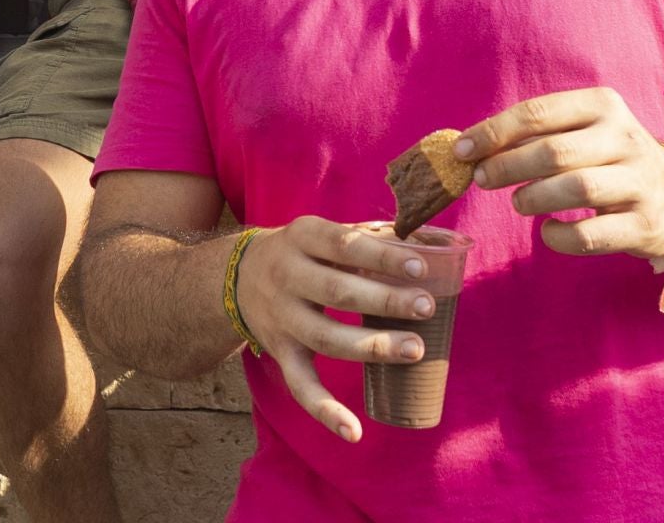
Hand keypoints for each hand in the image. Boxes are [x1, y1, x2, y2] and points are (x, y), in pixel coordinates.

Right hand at [232, 217, 444, 442]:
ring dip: (371, 348)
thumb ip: (368, 236)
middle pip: (337, 293)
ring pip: (325, 338)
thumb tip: (427, 243)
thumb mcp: (322, 232)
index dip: (382, 257)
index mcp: (302, 237)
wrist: (236, 276)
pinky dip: (325, 411)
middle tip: (426, 307)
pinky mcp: (280, 353)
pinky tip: (354, 432)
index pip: (344, 245)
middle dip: (385, 301)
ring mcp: (282, 318)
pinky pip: (300, 386)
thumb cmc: (302, 252)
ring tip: (415, 349)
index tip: (420, 268)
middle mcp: (286, 276)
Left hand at [458, 87, 663, 260]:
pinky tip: (548, 231)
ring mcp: (640, 182)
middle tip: (481, 179)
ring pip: (576, 188)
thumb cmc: (608, 159)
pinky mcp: (645, 225)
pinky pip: (591, 234)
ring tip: (519, 202)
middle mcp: (625, 138)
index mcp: (603, 106)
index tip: (461, 150)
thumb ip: (532, 135)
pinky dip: (559, 236)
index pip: (538, 113)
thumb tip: (470, 148)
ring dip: (533, 197)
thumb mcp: (581, 132)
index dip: (493, 132)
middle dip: (506, 166)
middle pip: (553, 151)